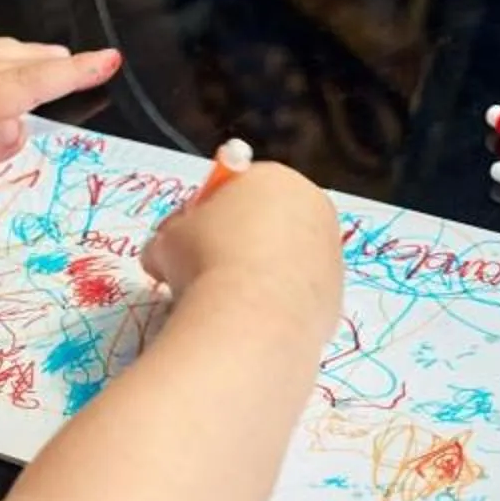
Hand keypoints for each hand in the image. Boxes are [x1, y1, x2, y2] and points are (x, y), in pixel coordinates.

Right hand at [141, 160, 342, 317]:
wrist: (249, 320)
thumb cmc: (206, 261)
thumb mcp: (168, 238)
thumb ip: (173, 237)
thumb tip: (164, 256)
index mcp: (275, 178)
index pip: (239, 186)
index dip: (209, 213)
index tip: (188, 239)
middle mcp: (313, 208)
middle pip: (270, 221)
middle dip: (238, 242)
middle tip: (202, 271)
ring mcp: (330, 255)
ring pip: (286, 261)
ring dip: (258, 276)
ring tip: (224, 303)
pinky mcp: (336, 298)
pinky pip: (296, 296)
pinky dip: (275, 306)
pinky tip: (251, 322)